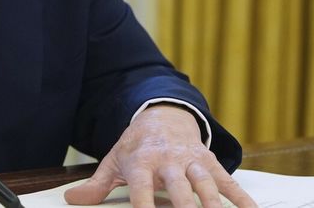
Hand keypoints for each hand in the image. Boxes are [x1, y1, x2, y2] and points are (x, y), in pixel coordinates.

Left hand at [64, 105, 256, 207]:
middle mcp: (169, 161)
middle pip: (179, 188)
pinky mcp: (210, 163)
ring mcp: (192, 161)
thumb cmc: (137, 145)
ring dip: (213, 204)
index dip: (144, 206)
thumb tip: (72, 199)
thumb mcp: (114, 160)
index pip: (142, 188)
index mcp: (142, 162)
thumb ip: (97, 184)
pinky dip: (241, 197)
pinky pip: (228, 182)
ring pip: (205, 184)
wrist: (163, 114)